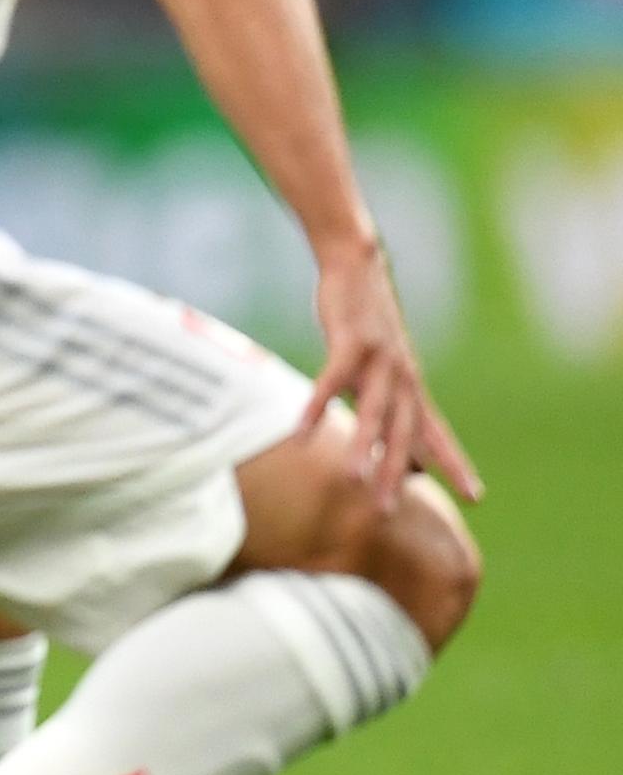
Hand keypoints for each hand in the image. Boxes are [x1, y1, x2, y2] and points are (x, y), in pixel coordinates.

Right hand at [300, 238, 479, 508]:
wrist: (358, 264)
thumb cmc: (366, 320)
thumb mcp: (381, 364)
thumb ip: (386, 400)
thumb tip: (386, 435)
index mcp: (411, 386)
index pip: (439, 433)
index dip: (455, 464)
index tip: (475, 497)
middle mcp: (403, 377)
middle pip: (404, 433)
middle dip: (397, 472)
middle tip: (389, 510)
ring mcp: (379, 360)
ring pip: (373, 413)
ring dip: (362, 448)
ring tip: (352, 481)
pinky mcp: (351, 342)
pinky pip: (332, 382)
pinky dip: (316, 407)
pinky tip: (300, 432)